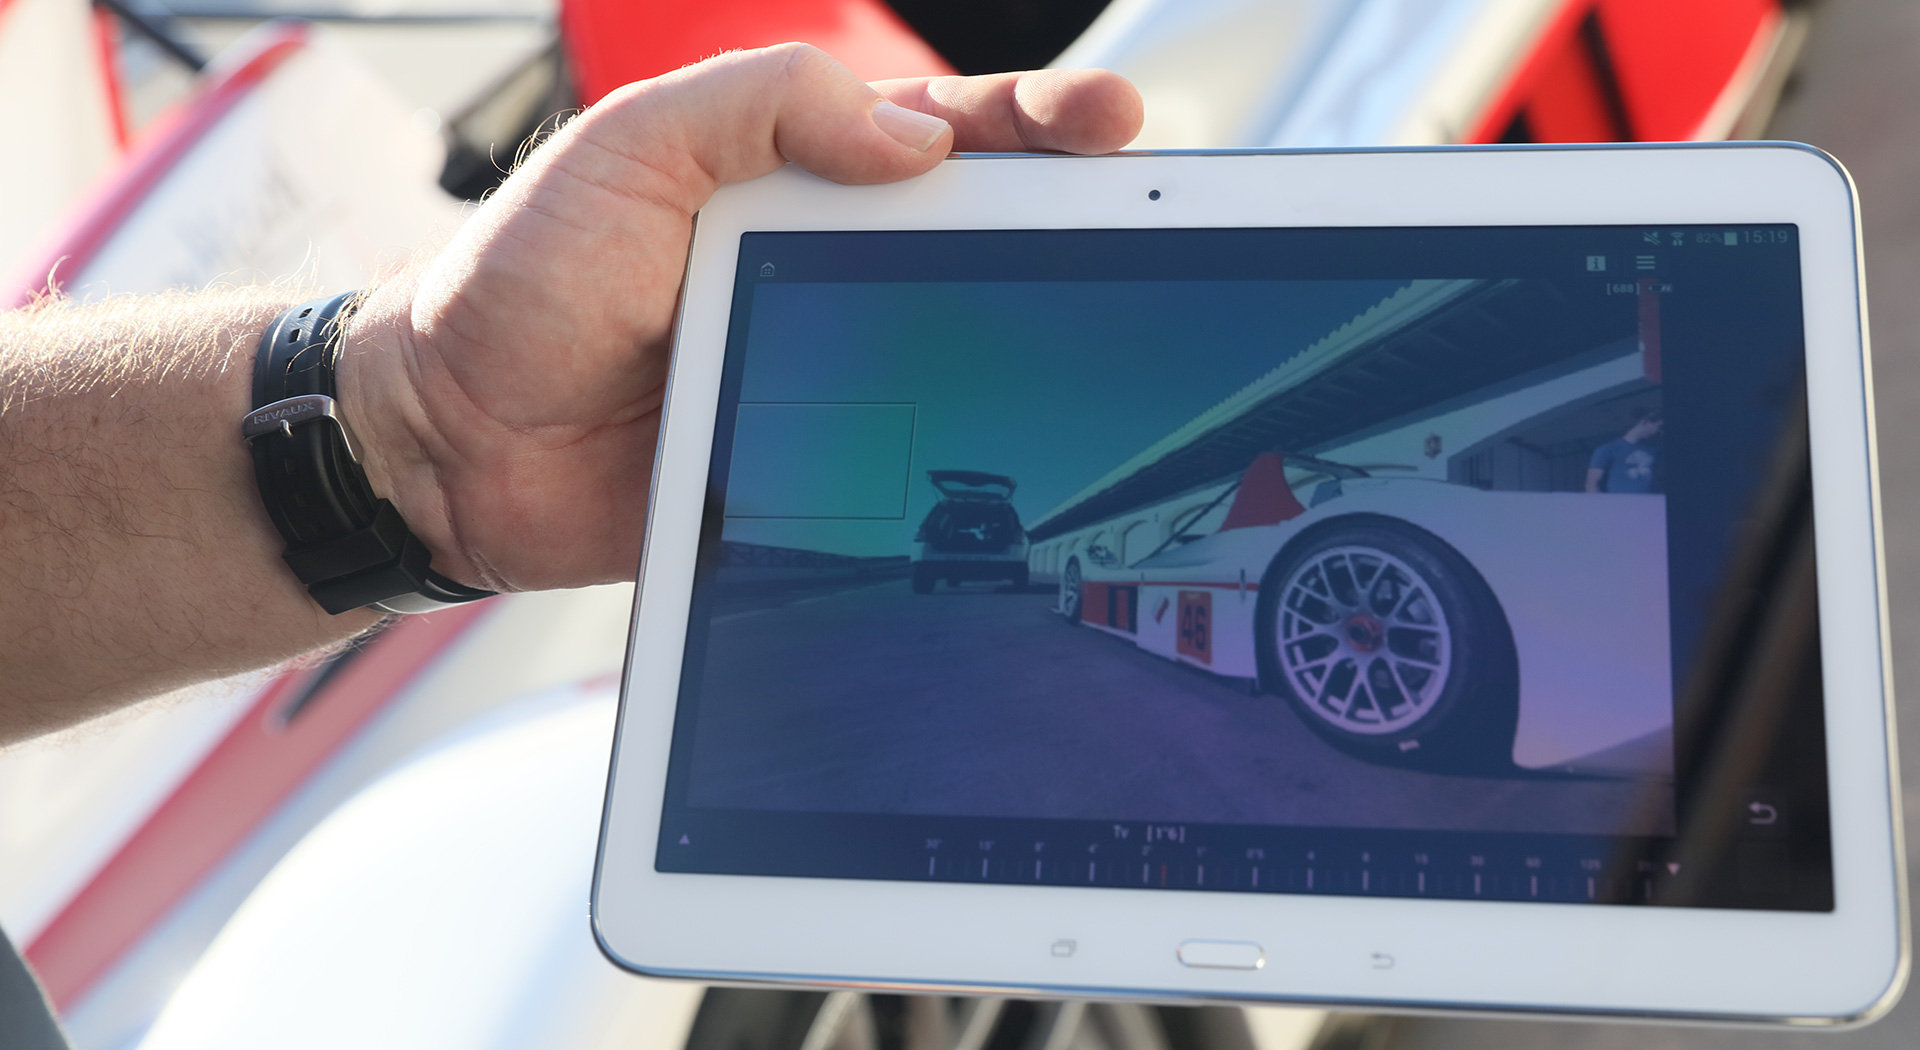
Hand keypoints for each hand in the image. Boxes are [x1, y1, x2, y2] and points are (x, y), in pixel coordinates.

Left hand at [340, 45, 1141, 591]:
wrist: (448, 449)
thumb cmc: (517, 286)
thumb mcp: (630, 147)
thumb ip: (762, 106)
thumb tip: (915, 140)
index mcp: (786, 171)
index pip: (936, 128)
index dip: (1028, 120)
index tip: (1100, 122)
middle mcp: (821, 263)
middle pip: (979, 235)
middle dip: (1071, 216)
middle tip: (1139, 212)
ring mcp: (824, 364)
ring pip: (962, 343)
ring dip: (1033, 333)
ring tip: (1099, 321)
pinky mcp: (815, 459)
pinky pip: (910, 452)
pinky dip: (969, 448)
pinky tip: (1019, 444)